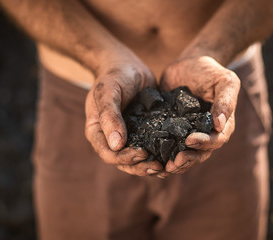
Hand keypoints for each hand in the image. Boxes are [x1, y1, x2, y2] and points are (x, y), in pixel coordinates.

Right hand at [85, 60, 163, 175]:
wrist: (127, 65)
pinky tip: (173, 156)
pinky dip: (160, 154)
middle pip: (124, 162)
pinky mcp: (145, 132)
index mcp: (98, 132)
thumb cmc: (114, 76)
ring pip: (138, 159)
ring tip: (167, 168)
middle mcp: (112, 138)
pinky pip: (151, 147)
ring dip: (151, 166)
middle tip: (159, 167)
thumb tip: (116, 145)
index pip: (109, 154)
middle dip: (141, 167)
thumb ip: (110, 116)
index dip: (124, 158)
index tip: (142, 154)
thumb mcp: (108, 92)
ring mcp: (129, 136)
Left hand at [158, 56, 239, 175]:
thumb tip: (219, 124)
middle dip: (188, 159)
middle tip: (174, 163)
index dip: (204, 143)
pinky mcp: (172, 130)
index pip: (216, 140)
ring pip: (185, 154)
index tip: (190, 140)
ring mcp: (188, 133)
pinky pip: (169, 146)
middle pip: (200, 153)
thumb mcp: (225, 81)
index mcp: (221, 125)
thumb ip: (225, 101)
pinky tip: (152, 159)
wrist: (188, 65)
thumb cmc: (210, 71)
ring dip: (175, 163)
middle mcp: (205, 133)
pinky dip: (162, 154)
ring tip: (163, 168)